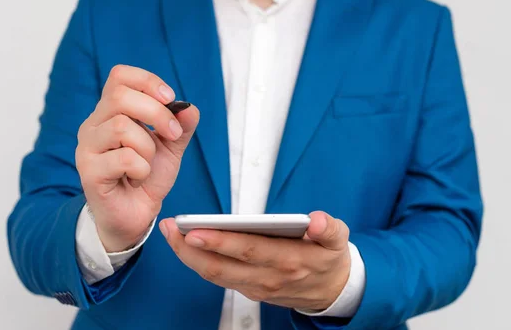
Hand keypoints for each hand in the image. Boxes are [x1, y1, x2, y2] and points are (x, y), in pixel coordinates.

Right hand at [76, 65, 199, 251]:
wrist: (136, 214)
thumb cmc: (147, 176)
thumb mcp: (172, 147)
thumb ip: (181, 125)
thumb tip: (188, 107)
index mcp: (111, 111)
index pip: (119, 76)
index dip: (148, 81)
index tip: (170, 99)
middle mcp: (94, 124)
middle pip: (120, 96)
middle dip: (157, 113)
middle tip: (173, 135)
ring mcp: (88, 148)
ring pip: (121, 127)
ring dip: (148, 146)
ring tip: (149, 163)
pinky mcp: (89, 172)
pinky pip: (123, 158)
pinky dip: (141, 168)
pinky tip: (138, 178)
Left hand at [160, 211, 350, 310]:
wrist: (333, 292)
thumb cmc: (330, 259)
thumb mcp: (339, 240)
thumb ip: (329, 228)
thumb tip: (316, 220)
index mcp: (289, 260)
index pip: (248, 250)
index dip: (220, 242)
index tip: (195, 231)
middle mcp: (268, 278)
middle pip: (222, 267)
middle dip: (191, 249)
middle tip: (171, 228)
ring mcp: (257, 288)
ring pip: (215, 275)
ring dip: (189, 256)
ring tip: (172, 233)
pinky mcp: (250, 290)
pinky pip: (219, 278)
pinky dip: (199, 263)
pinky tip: (187, 246)